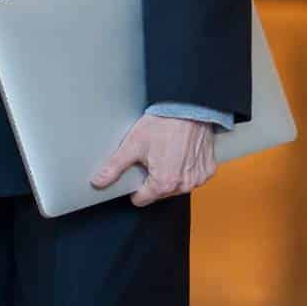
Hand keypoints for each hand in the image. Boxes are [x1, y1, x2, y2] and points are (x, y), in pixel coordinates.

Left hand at [90, 113, 216, 206]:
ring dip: (171, 174)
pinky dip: (187, 168)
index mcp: (163, 184)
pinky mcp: (208, 170)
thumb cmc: (164, 123)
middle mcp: (183, 186)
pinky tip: (182, 153)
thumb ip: (115, 166)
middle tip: (152, 156)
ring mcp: (198, 178)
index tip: (136, 170)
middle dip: (153, 179)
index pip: (141, 199)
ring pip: (177, 186)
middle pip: (159, 193)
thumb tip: (99, 182)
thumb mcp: (133, 144)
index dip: (134, 186)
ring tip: (167, 152)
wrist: (190, 106)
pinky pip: (193, 176)